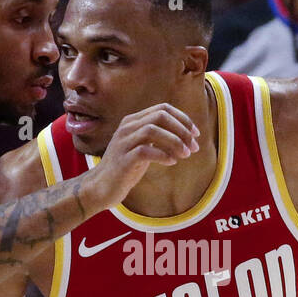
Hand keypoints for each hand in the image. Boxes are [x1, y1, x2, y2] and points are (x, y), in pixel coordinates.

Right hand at [85, 104, 199, 207]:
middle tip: (194, 147)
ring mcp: (123, 142)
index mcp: (133, 121)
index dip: (183, 119)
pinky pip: (144, 150)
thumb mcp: (143, 147)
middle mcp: (127, 127)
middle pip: (160, 116)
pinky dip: (162, 155)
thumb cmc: (127, 167)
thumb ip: (159, 137)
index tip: (195, 134)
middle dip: (182, 130)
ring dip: (174, 142)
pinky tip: (171, 162)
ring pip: (152, 130)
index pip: (163, 109)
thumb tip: (187, 134)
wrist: (101, 187)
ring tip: (185, 155)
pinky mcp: (122, 160)